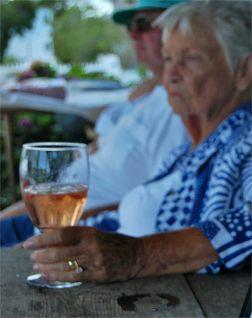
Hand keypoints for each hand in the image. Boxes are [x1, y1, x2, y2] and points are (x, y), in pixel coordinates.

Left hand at [23, 226, 144, 282]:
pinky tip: (47, 275)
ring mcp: (96, 261)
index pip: (62, 234)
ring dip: (47, 266)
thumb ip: (76, 233)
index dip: (43, 238)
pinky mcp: (99, 275)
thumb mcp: (96, 233)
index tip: (30, 242)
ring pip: (65, 264)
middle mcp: (93, 246)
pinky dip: (58, 276)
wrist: (137, 255)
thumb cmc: (113, 242)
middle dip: (41, 254)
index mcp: (91, 232)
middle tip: (30, 255)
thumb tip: (51, 232)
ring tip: (35, 265)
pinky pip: (74, 277)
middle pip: (60, 250)